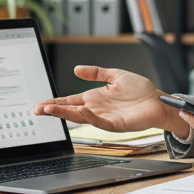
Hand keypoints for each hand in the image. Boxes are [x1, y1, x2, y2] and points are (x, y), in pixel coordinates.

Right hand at [34, 65, 183, 134]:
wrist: (157, 101)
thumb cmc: (140, 90)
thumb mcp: (115, 75)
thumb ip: (95, 73)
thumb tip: (76, 68)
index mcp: (94, 97)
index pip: (70, 100)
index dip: (55, 102)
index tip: (40, 103)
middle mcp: (96, 109)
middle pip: (70, 110)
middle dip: (53, 110)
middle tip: (37, 110)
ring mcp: (104, 117)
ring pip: (81, 117)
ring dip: (66, 114)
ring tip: (51, 110)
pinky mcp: (115, 124)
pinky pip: (99, 122)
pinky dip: (90, 117)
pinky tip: (81, 110)